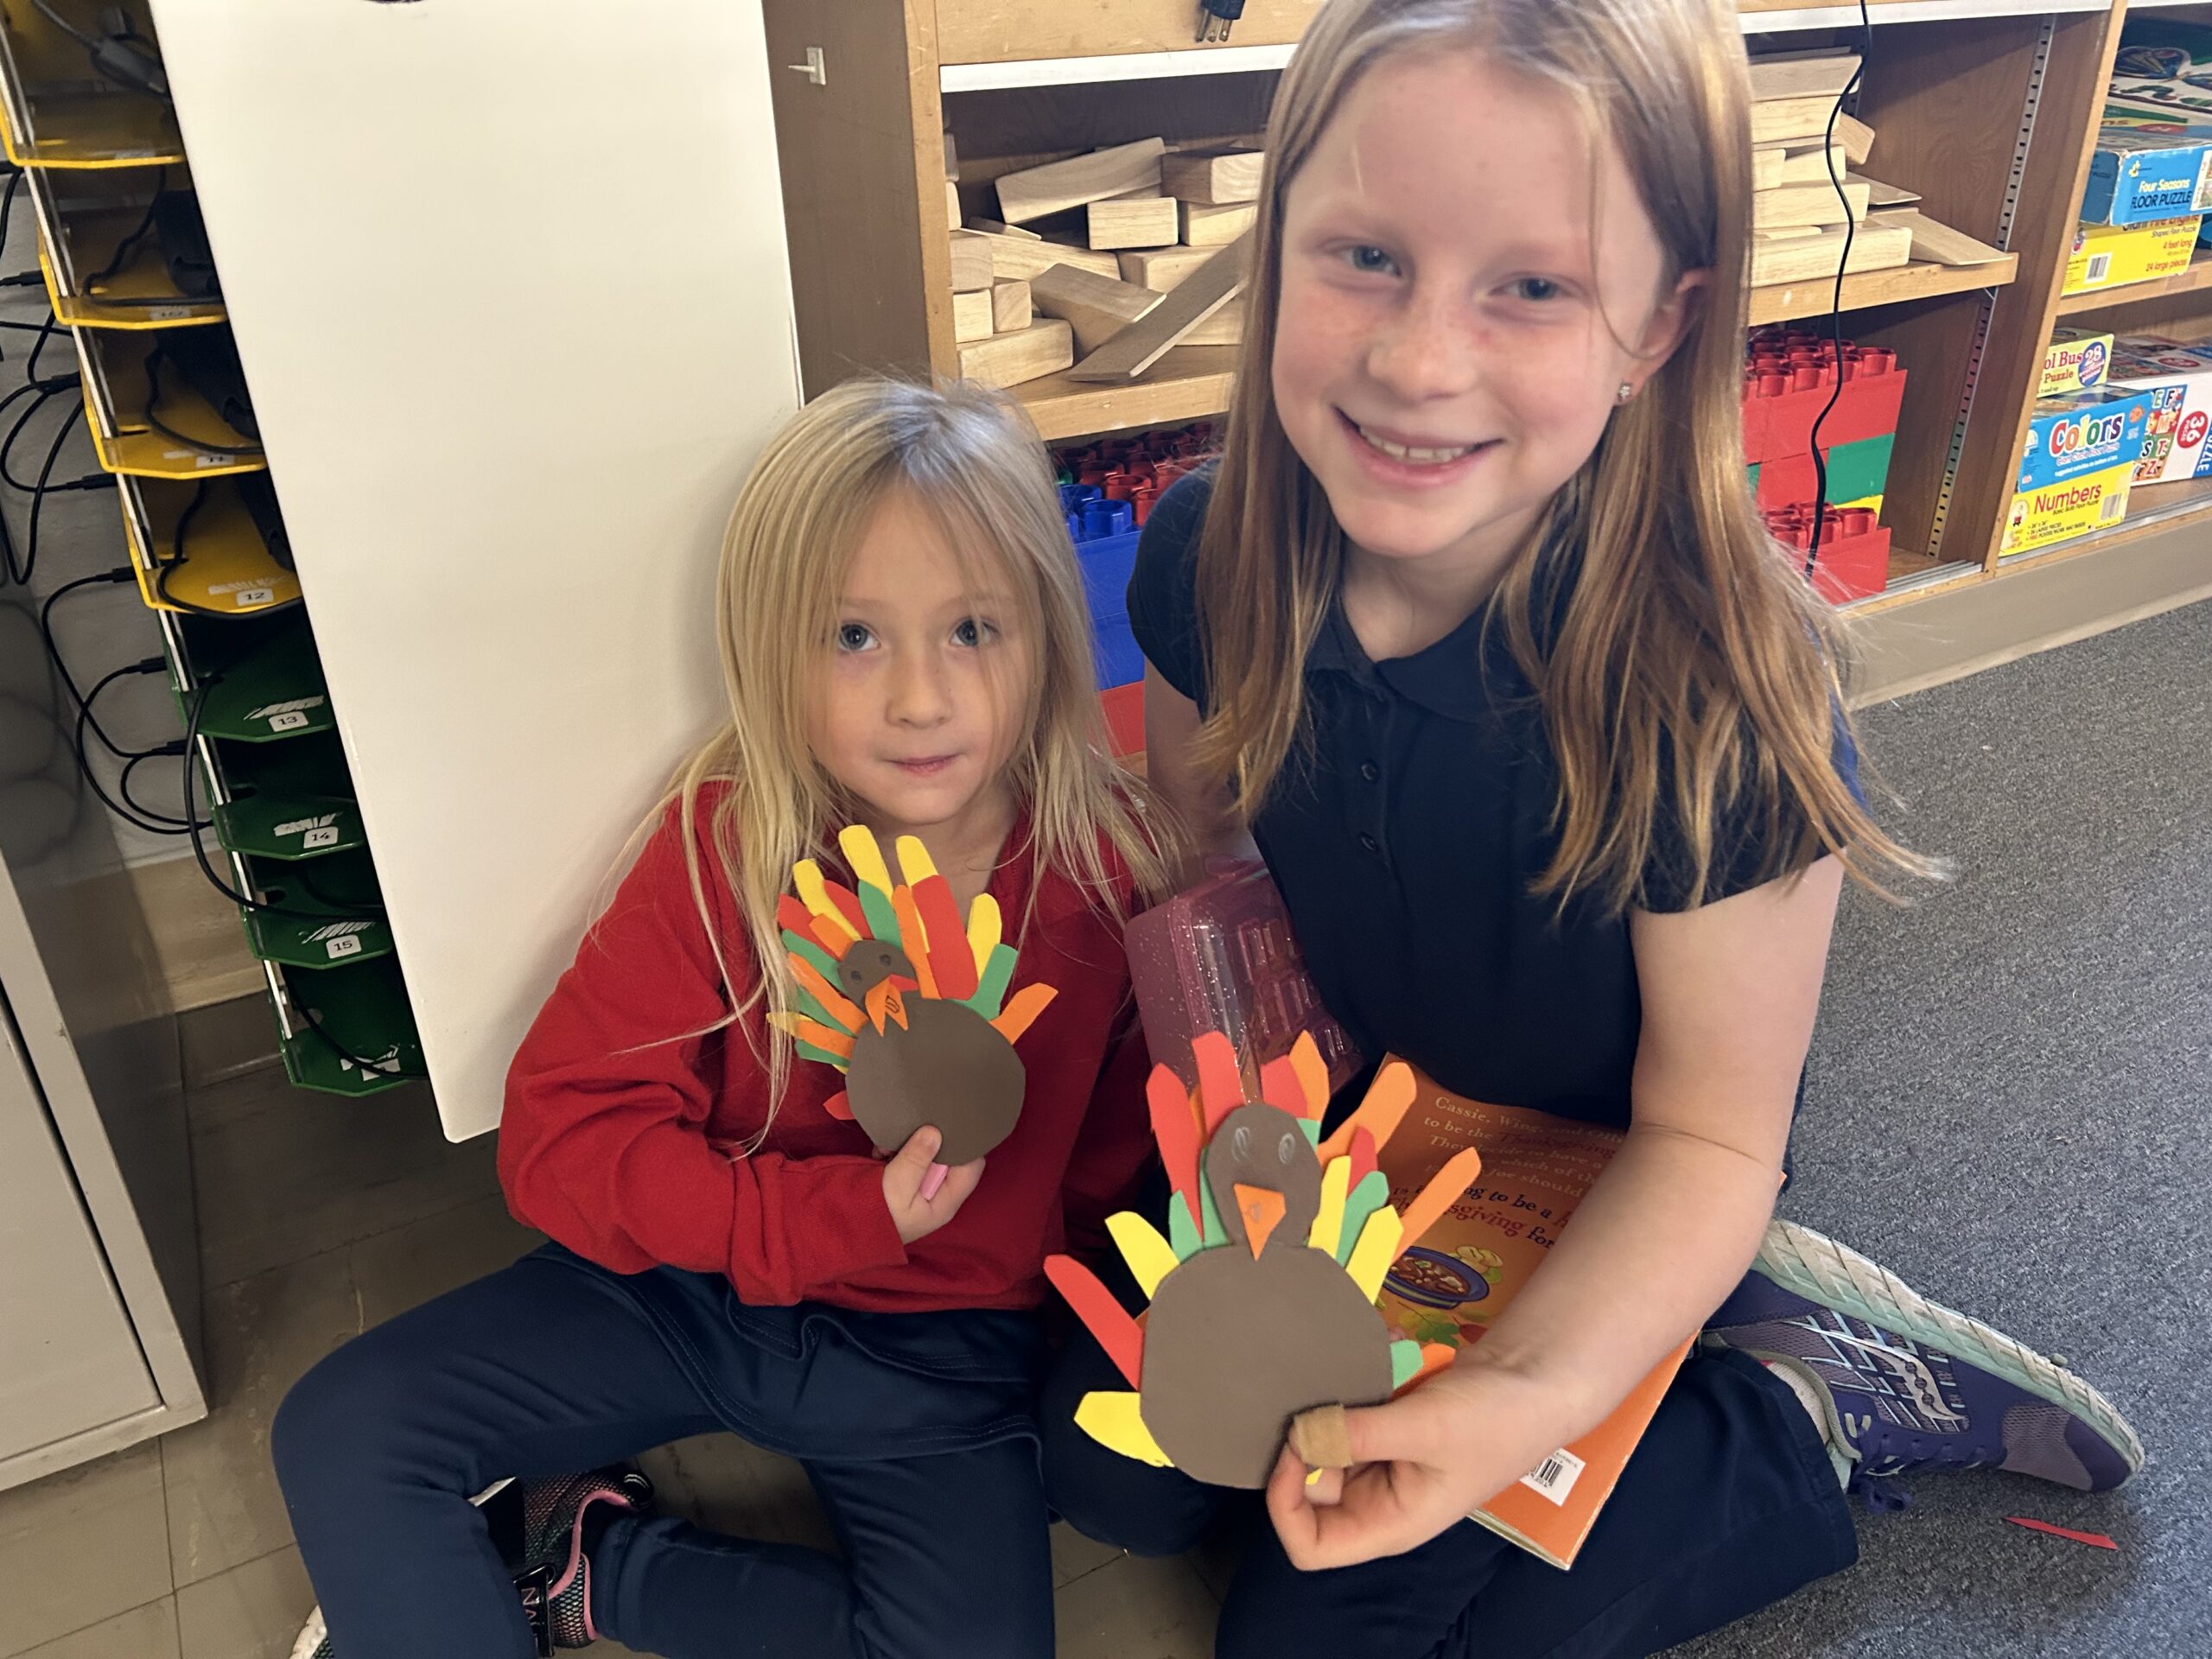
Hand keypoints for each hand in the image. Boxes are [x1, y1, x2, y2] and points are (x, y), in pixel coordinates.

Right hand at [881, 1126, 984, 1242]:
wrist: (846, 1232)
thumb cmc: (876, 1216)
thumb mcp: (896, 1188)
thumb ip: (916, 1160)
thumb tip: (935, 1133)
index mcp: (945, 1201)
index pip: (971, 1167)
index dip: (964, 1144)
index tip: (949, 1123)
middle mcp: (937, 1193)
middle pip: (949, 1157)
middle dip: (930, 1141)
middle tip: (910, 1130)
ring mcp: (920, 1186)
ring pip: (926, 1154)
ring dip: (908, 1144)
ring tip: (888, 1146)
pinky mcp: (903, 1181)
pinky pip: (906, 1158)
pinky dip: (895, 1151)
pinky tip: (880, 1152)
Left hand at [1265, 1360, 1564, 1569]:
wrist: (1535, 1379)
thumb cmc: (1494, 1420)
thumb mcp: (1425, 1428)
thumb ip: (1358, 1435)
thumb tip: (1298, 1435)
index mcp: (1388, 1524)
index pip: (1309, 1545)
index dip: (1285, 1504)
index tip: (1292, 1448)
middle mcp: (1377, 1500)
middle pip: (1308, 1486)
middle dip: (1309, 1437)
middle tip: (1318, 1389)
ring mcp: (1381, 1462)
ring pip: (1325, 1441)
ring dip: (1335, 1403)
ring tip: (1362, 1369)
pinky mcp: (1386, 1428)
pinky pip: (1349, 1412)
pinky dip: (1356, 1385)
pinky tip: (1382, 1356)